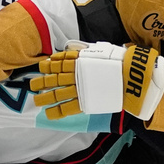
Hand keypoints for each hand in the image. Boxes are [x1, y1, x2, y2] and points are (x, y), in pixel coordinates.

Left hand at [30, 41, 163, 119]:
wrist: (130, 74)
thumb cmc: (119, 60)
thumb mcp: (100, 49)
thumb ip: (85, 51)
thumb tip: (75, 49)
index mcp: (80, 60)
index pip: (60, 62)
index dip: (49, 65)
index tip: (41, 66)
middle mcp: (77, 74)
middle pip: (55, 78)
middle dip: (43, 82)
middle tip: (32, 85)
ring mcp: (80, 88)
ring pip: (58, 93)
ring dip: (46, 97)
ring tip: (37, 100)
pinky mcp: (86, 100)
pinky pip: (69, 107)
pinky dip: (58, 111)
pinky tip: (49, 114)